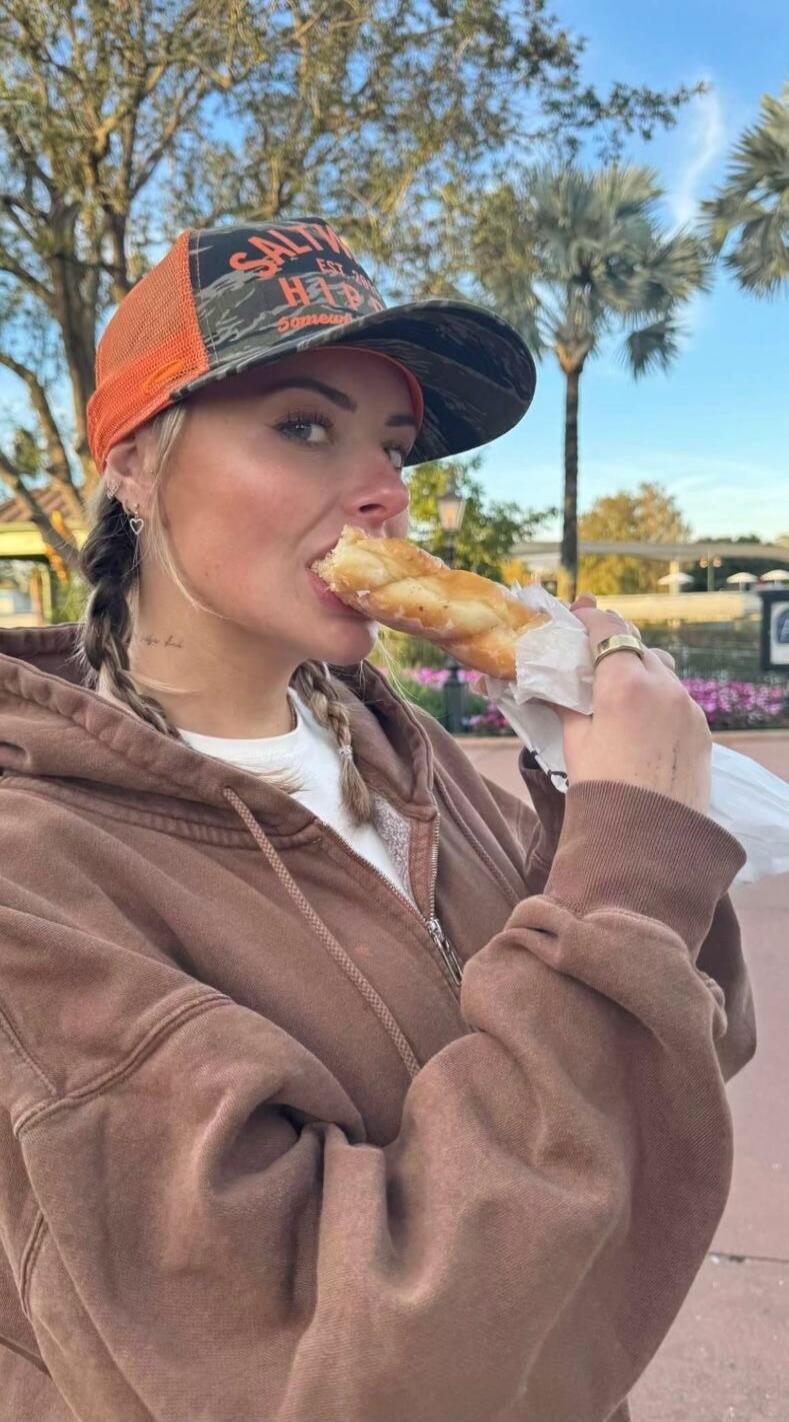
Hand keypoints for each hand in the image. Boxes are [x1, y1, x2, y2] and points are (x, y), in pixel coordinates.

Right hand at [559, 594, 711, 813]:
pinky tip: (643, 723)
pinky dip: (659, 698)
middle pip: (636, 645)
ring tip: (618, 693)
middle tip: (592, 656)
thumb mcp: (575, 742)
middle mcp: (662, 685)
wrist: (650, 838)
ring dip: (639, 671)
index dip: (589, 618)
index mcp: (625, 683)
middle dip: (614, 645)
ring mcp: (688, 706)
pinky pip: (678, 699)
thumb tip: (552, 687)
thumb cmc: (604, 790)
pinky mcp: (702, 727)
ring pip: (661, 670)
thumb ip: (567, 704)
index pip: (607, 628)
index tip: (576, 615)